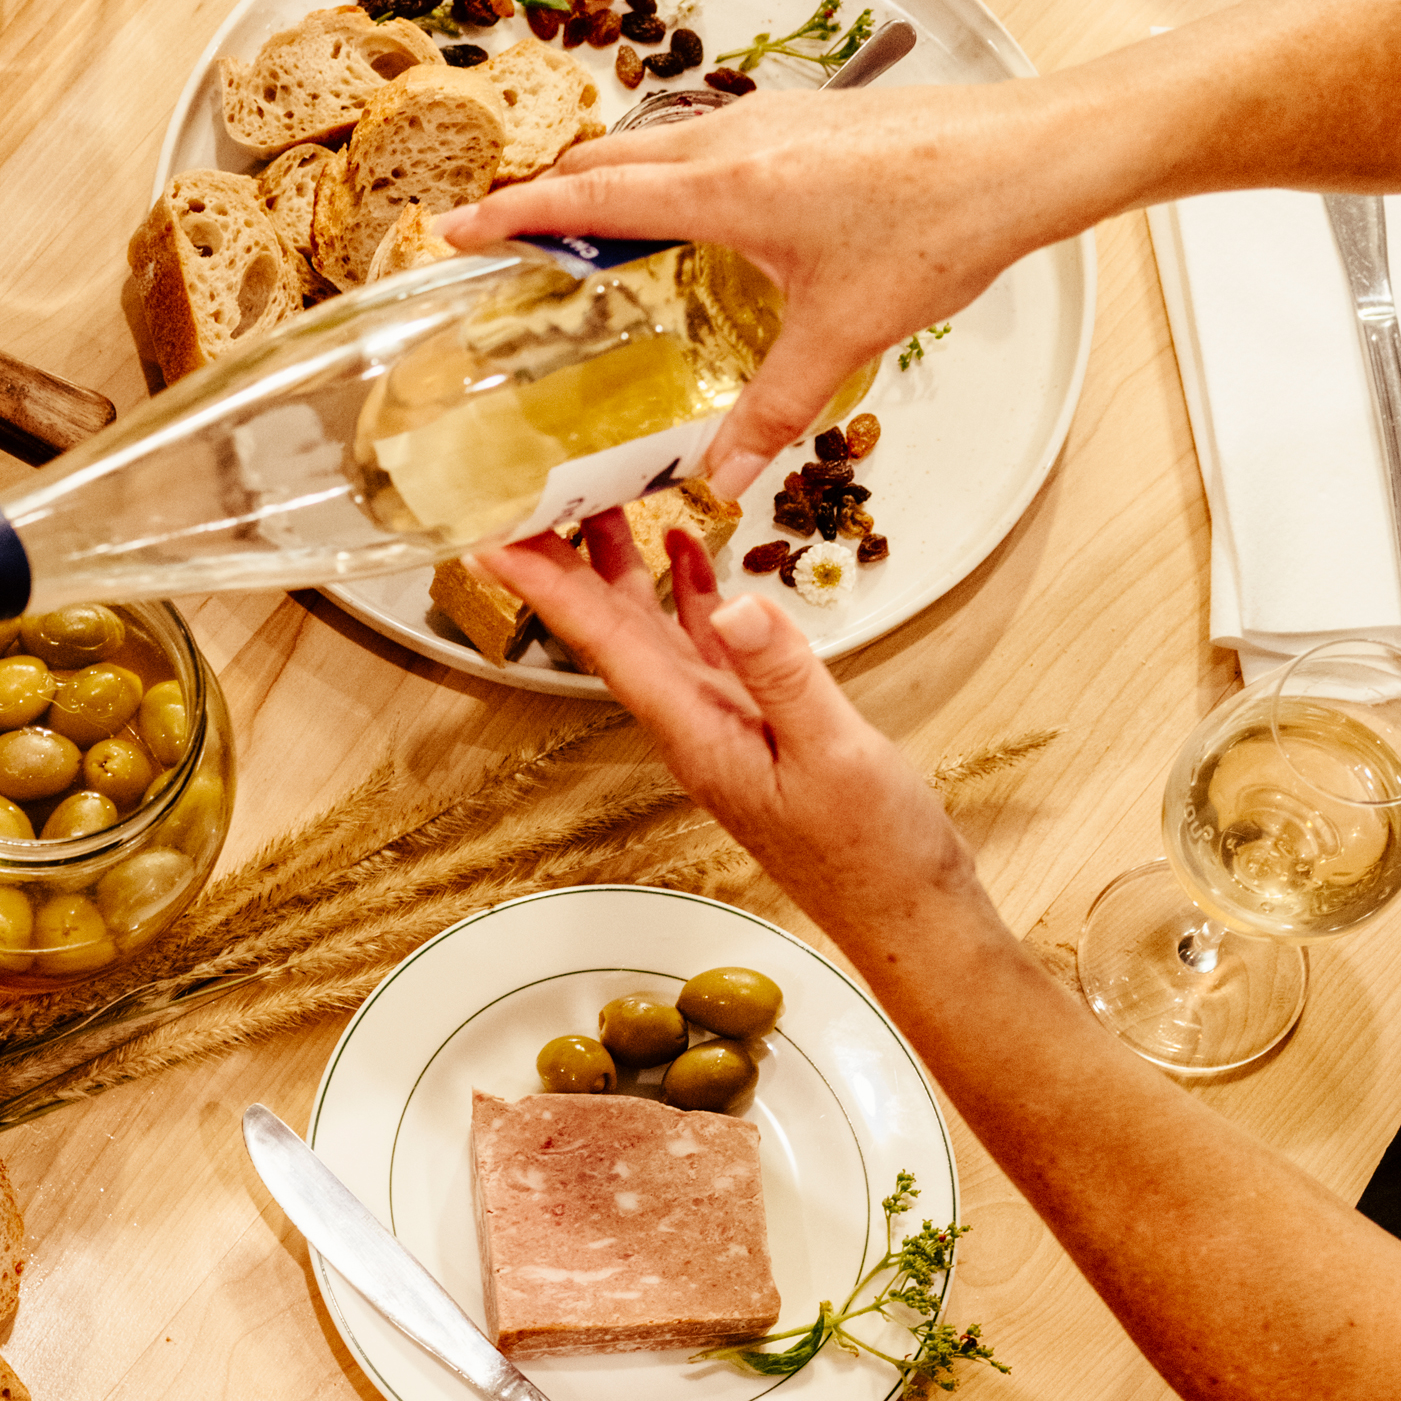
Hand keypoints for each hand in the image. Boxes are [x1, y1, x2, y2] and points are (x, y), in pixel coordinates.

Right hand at [443, 76, 1026, 489]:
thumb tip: (722, 473)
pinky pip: (704, 140)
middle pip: (606, 160)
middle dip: (545, 198)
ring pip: (655, 144)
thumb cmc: (945, 223)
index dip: (512, 217)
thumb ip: (774, 408)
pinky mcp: (803, 118)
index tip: (453, 230)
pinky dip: (665, 173)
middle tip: (505, 243)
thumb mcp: (846, 332)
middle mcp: (734, 140)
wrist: (1026, 155)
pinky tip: (689, 218)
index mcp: (726, 188)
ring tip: (584, 234)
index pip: (587, 198)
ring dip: (607, 183)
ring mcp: (769, 119)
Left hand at [491, 519, 982, 972]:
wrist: (903, 909)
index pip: (604, 644)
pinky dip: (690, 595)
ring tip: (602, 498)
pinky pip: (704, 647)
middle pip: (611, 629)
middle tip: (538, 491)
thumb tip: (732, 605)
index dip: (548, 588)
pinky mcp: (752, 723)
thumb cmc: (873, 850)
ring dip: (623, 566)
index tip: (497, 542)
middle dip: (568, 560)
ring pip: (652, 631)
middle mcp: (692, 725)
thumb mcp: (835, 753)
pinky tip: (688, 555)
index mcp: (695, 731)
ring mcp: (719, 723)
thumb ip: (784, 676)